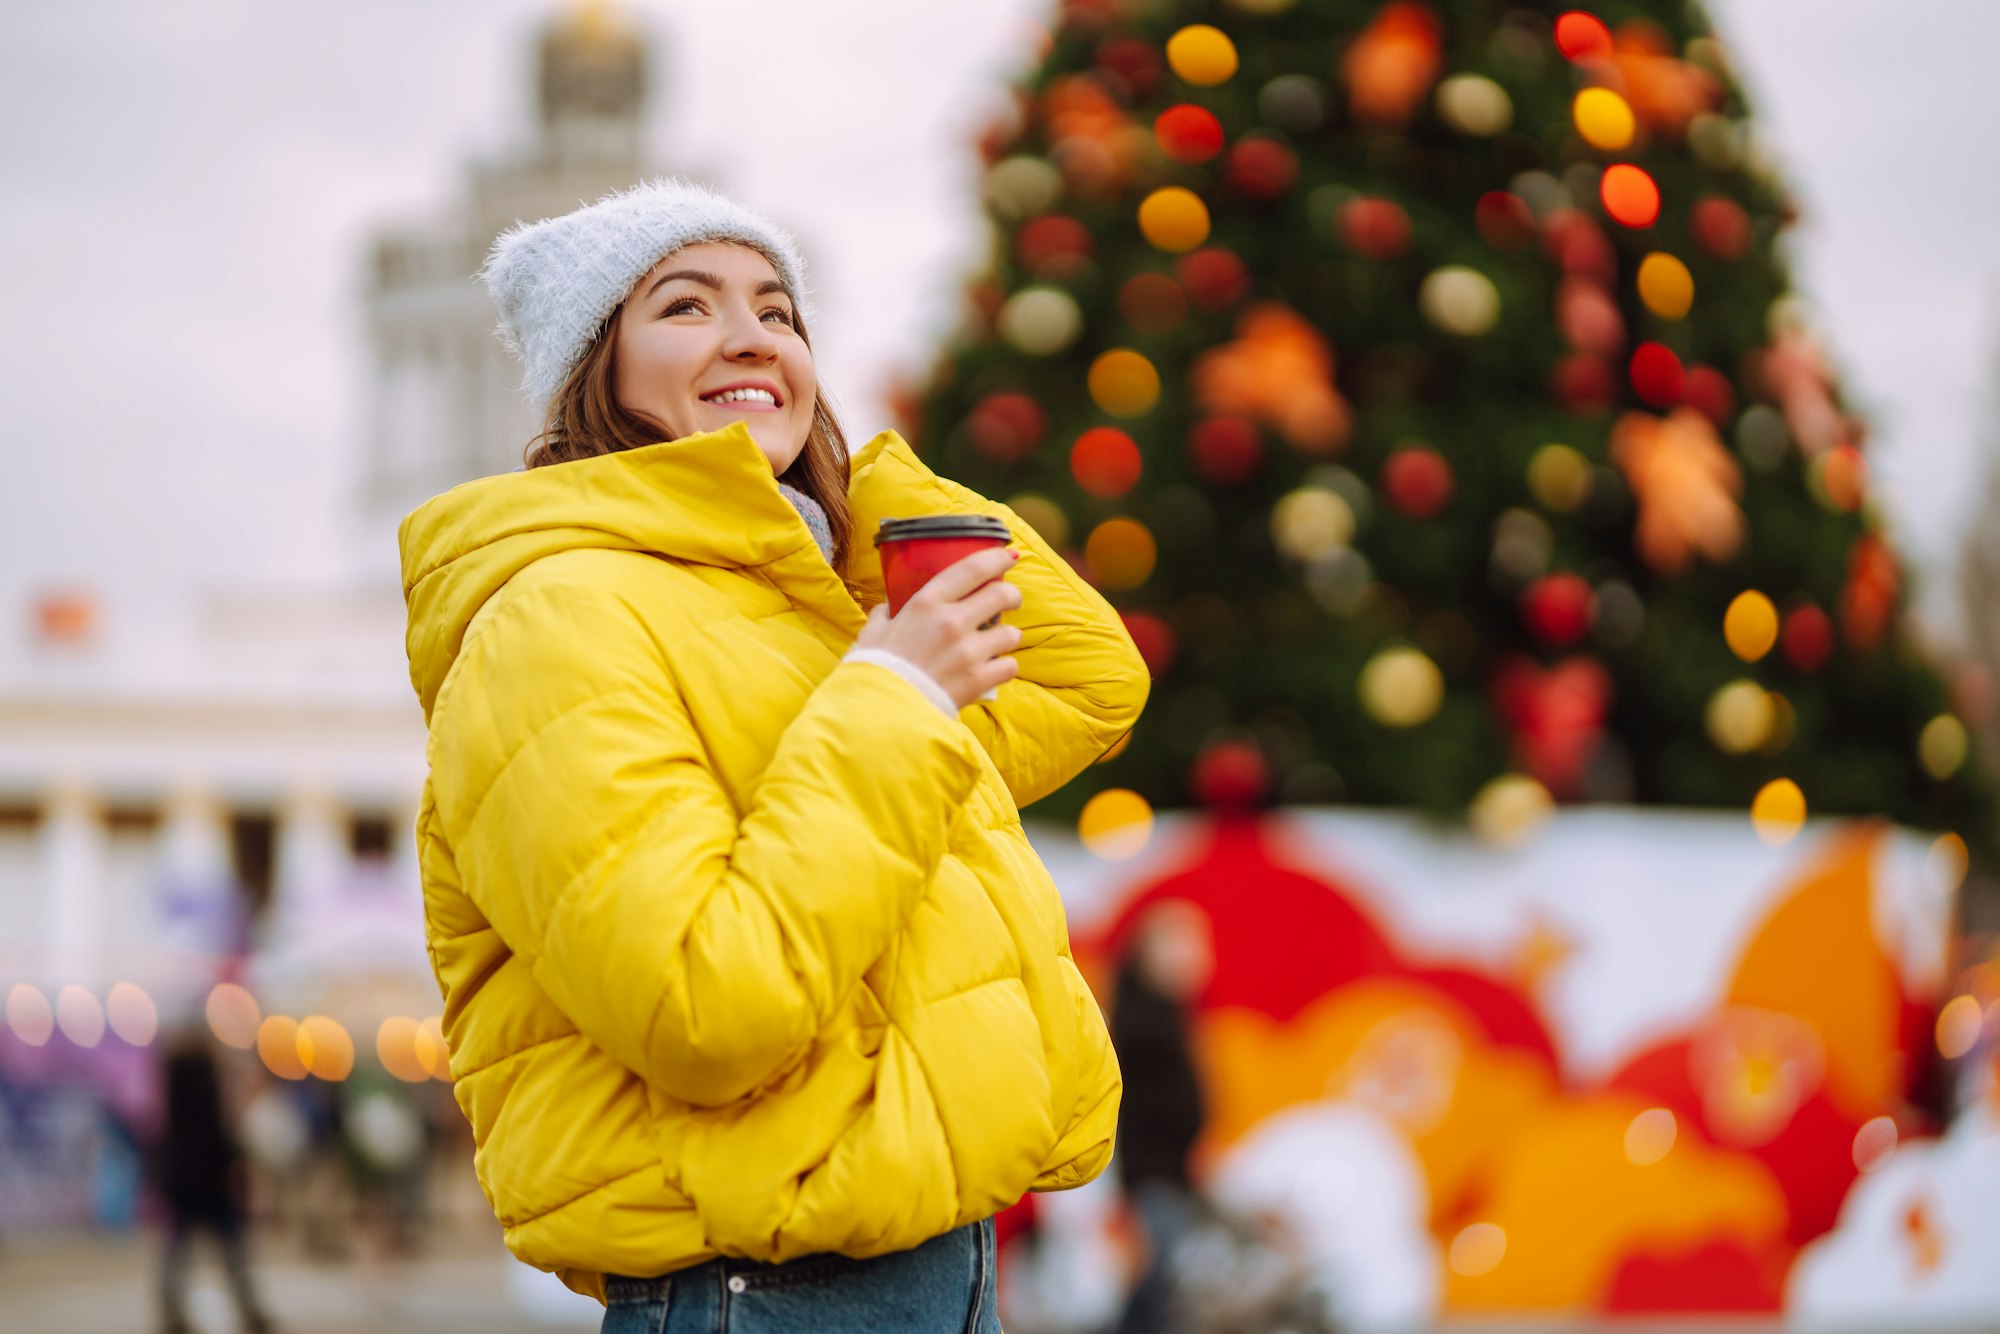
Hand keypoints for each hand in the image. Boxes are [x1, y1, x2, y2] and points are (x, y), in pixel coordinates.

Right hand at [855, 546, 1023, 709]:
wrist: (881, 710)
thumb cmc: (875, 668)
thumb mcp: (873, 631)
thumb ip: (885, 614)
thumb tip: (889, 607)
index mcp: (926, 603)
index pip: (972, 569)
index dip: (996, 558)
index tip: (1009, 555)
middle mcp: (952, 622)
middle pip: (1002, 595)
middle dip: (1012, 595)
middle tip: (1011, 600)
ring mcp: (968, 652)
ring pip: (1011, 633)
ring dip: (1008, 636)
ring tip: (998, 641)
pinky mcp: (978, 679)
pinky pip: (1009, 666)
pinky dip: (1004, 667)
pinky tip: (994, 668)